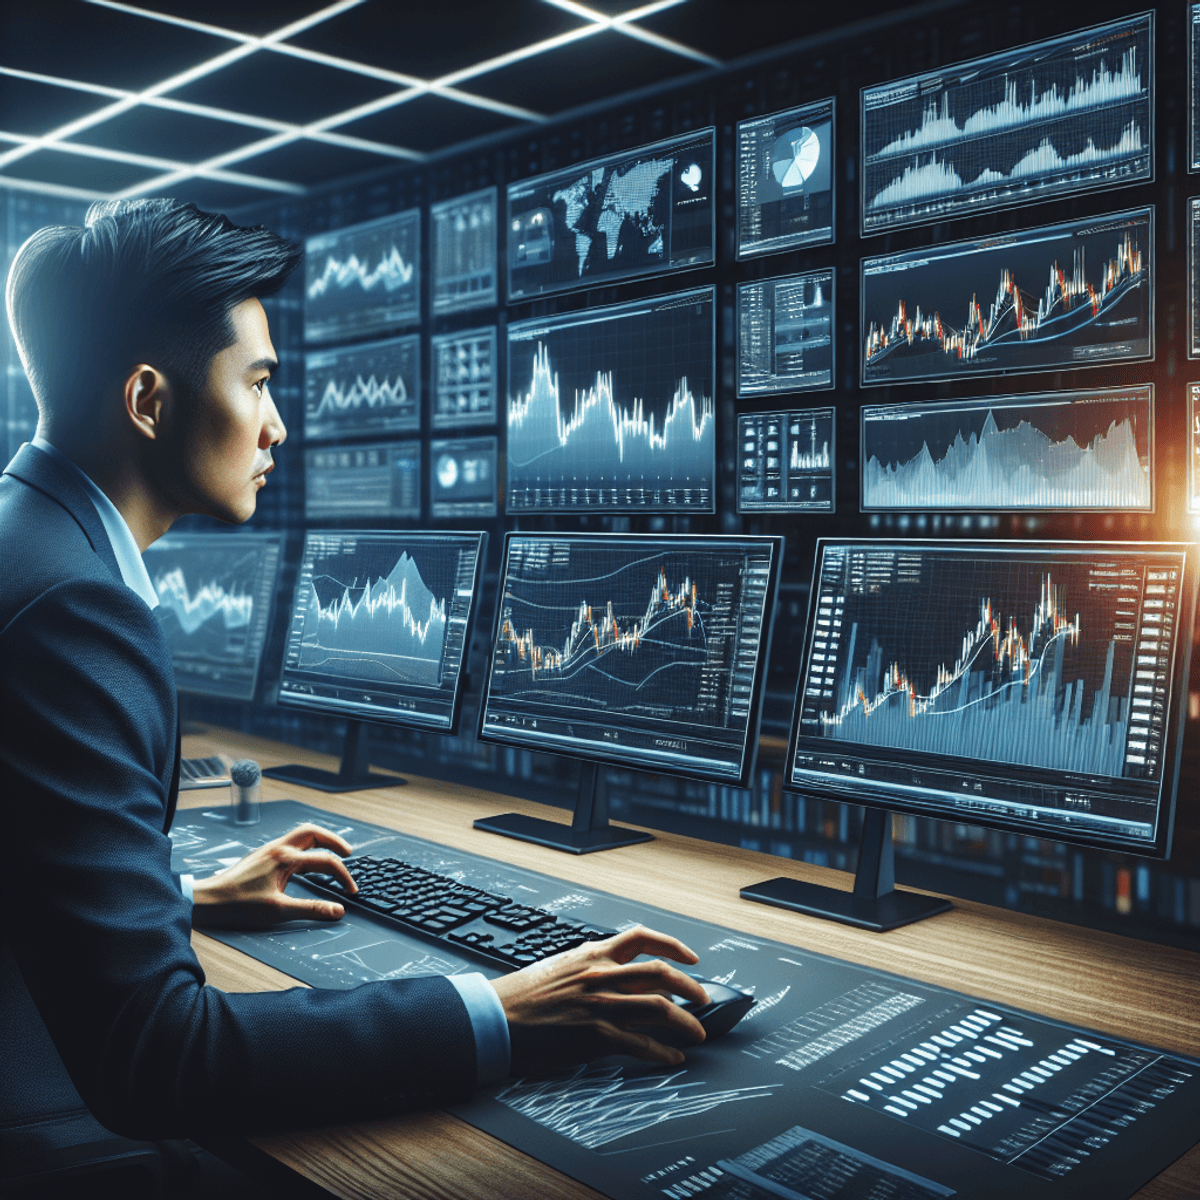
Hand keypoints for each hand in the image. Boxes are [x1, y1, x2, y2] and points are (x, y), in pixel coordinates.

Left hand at [190, 822, 358, 929]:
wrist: (206, 900)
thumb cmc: (237, 905)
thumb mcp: (277, 911)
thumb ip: (310, 909)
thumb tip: (337, 911)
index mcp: (285, 858)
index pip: (325, 860)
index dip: (343, 875)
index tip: (351, 891)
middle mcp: (278, 848)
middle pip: (314, 832)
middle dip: (334, 840)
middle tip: (348, 853)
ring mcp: (269, 850)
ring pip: (301, 835)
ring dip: (320, 841)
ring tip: (331, 853)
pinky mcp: (262, 856)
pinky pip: (290, 844)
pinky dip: (305, 848)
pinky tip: (304, 863)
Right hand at [488, 926, 709, 1075]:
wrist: (497, 1017)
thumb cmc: (524, 994)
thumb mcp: (562, 967)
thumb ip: (594, 968)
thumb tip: (624, 977)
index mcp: (592, 953)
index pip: (642, 938)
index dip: (673, 945)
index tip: (692, 957)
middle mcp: (601, 974)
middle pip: (660, 973)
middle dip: (690, 986)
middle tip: (704, 998)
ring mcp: (600, 1004)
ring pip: (658, 1008)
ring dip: (686, 1022)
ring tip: (699, 1031)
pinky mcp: (595, 1035)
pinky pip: (641, 1044)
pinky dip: (663, 1053)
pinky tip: (673, 1058)